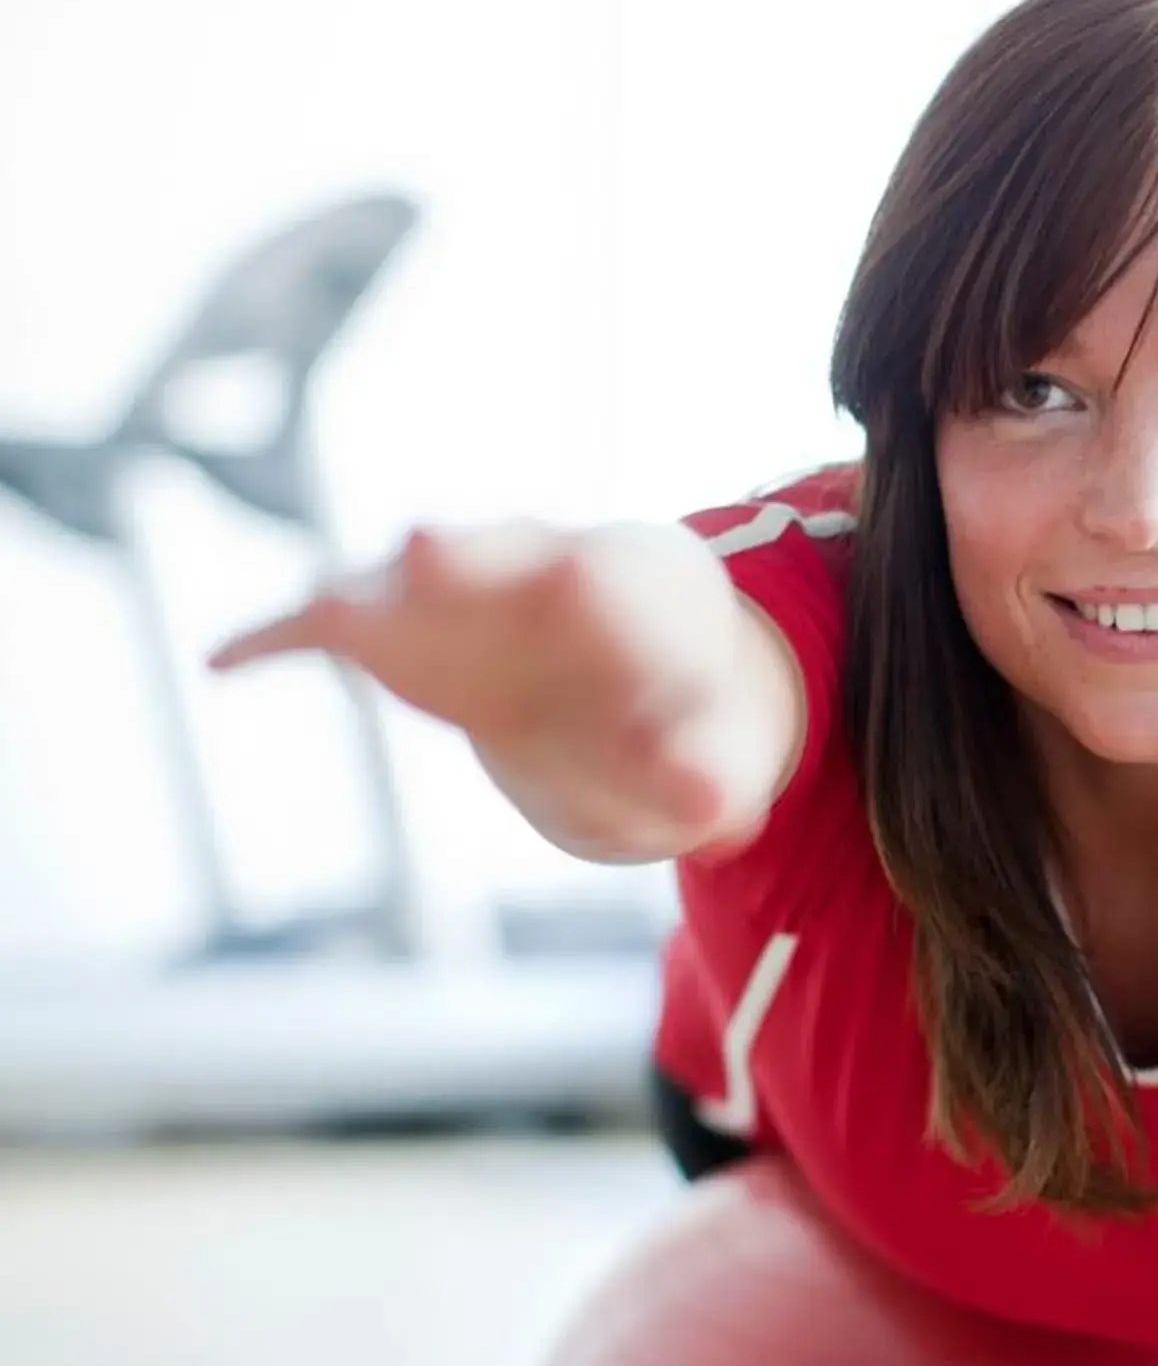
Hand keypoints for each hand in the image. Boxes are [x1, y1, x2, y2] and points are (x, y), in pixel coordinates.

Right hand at [209, 517, 761, 833]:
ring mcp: (453, 596)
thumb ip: (713, 778)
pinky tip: (225, 660)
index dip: (599, 586)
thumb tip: (725, 817)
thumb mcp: (719, 752)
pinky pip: (326, 627)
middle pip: (497, 553)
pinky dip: (281, 639)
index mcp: (633, 587)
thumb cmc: (683, 713)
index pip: (620, 579)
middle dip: (461, 554)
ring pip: (399, 586)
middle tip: (424, 548)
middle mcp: (533, 566)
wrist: (631, 681)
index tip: (578, 577)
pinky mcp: (393, 633)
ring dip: (363, 594)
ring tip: (325, 610)